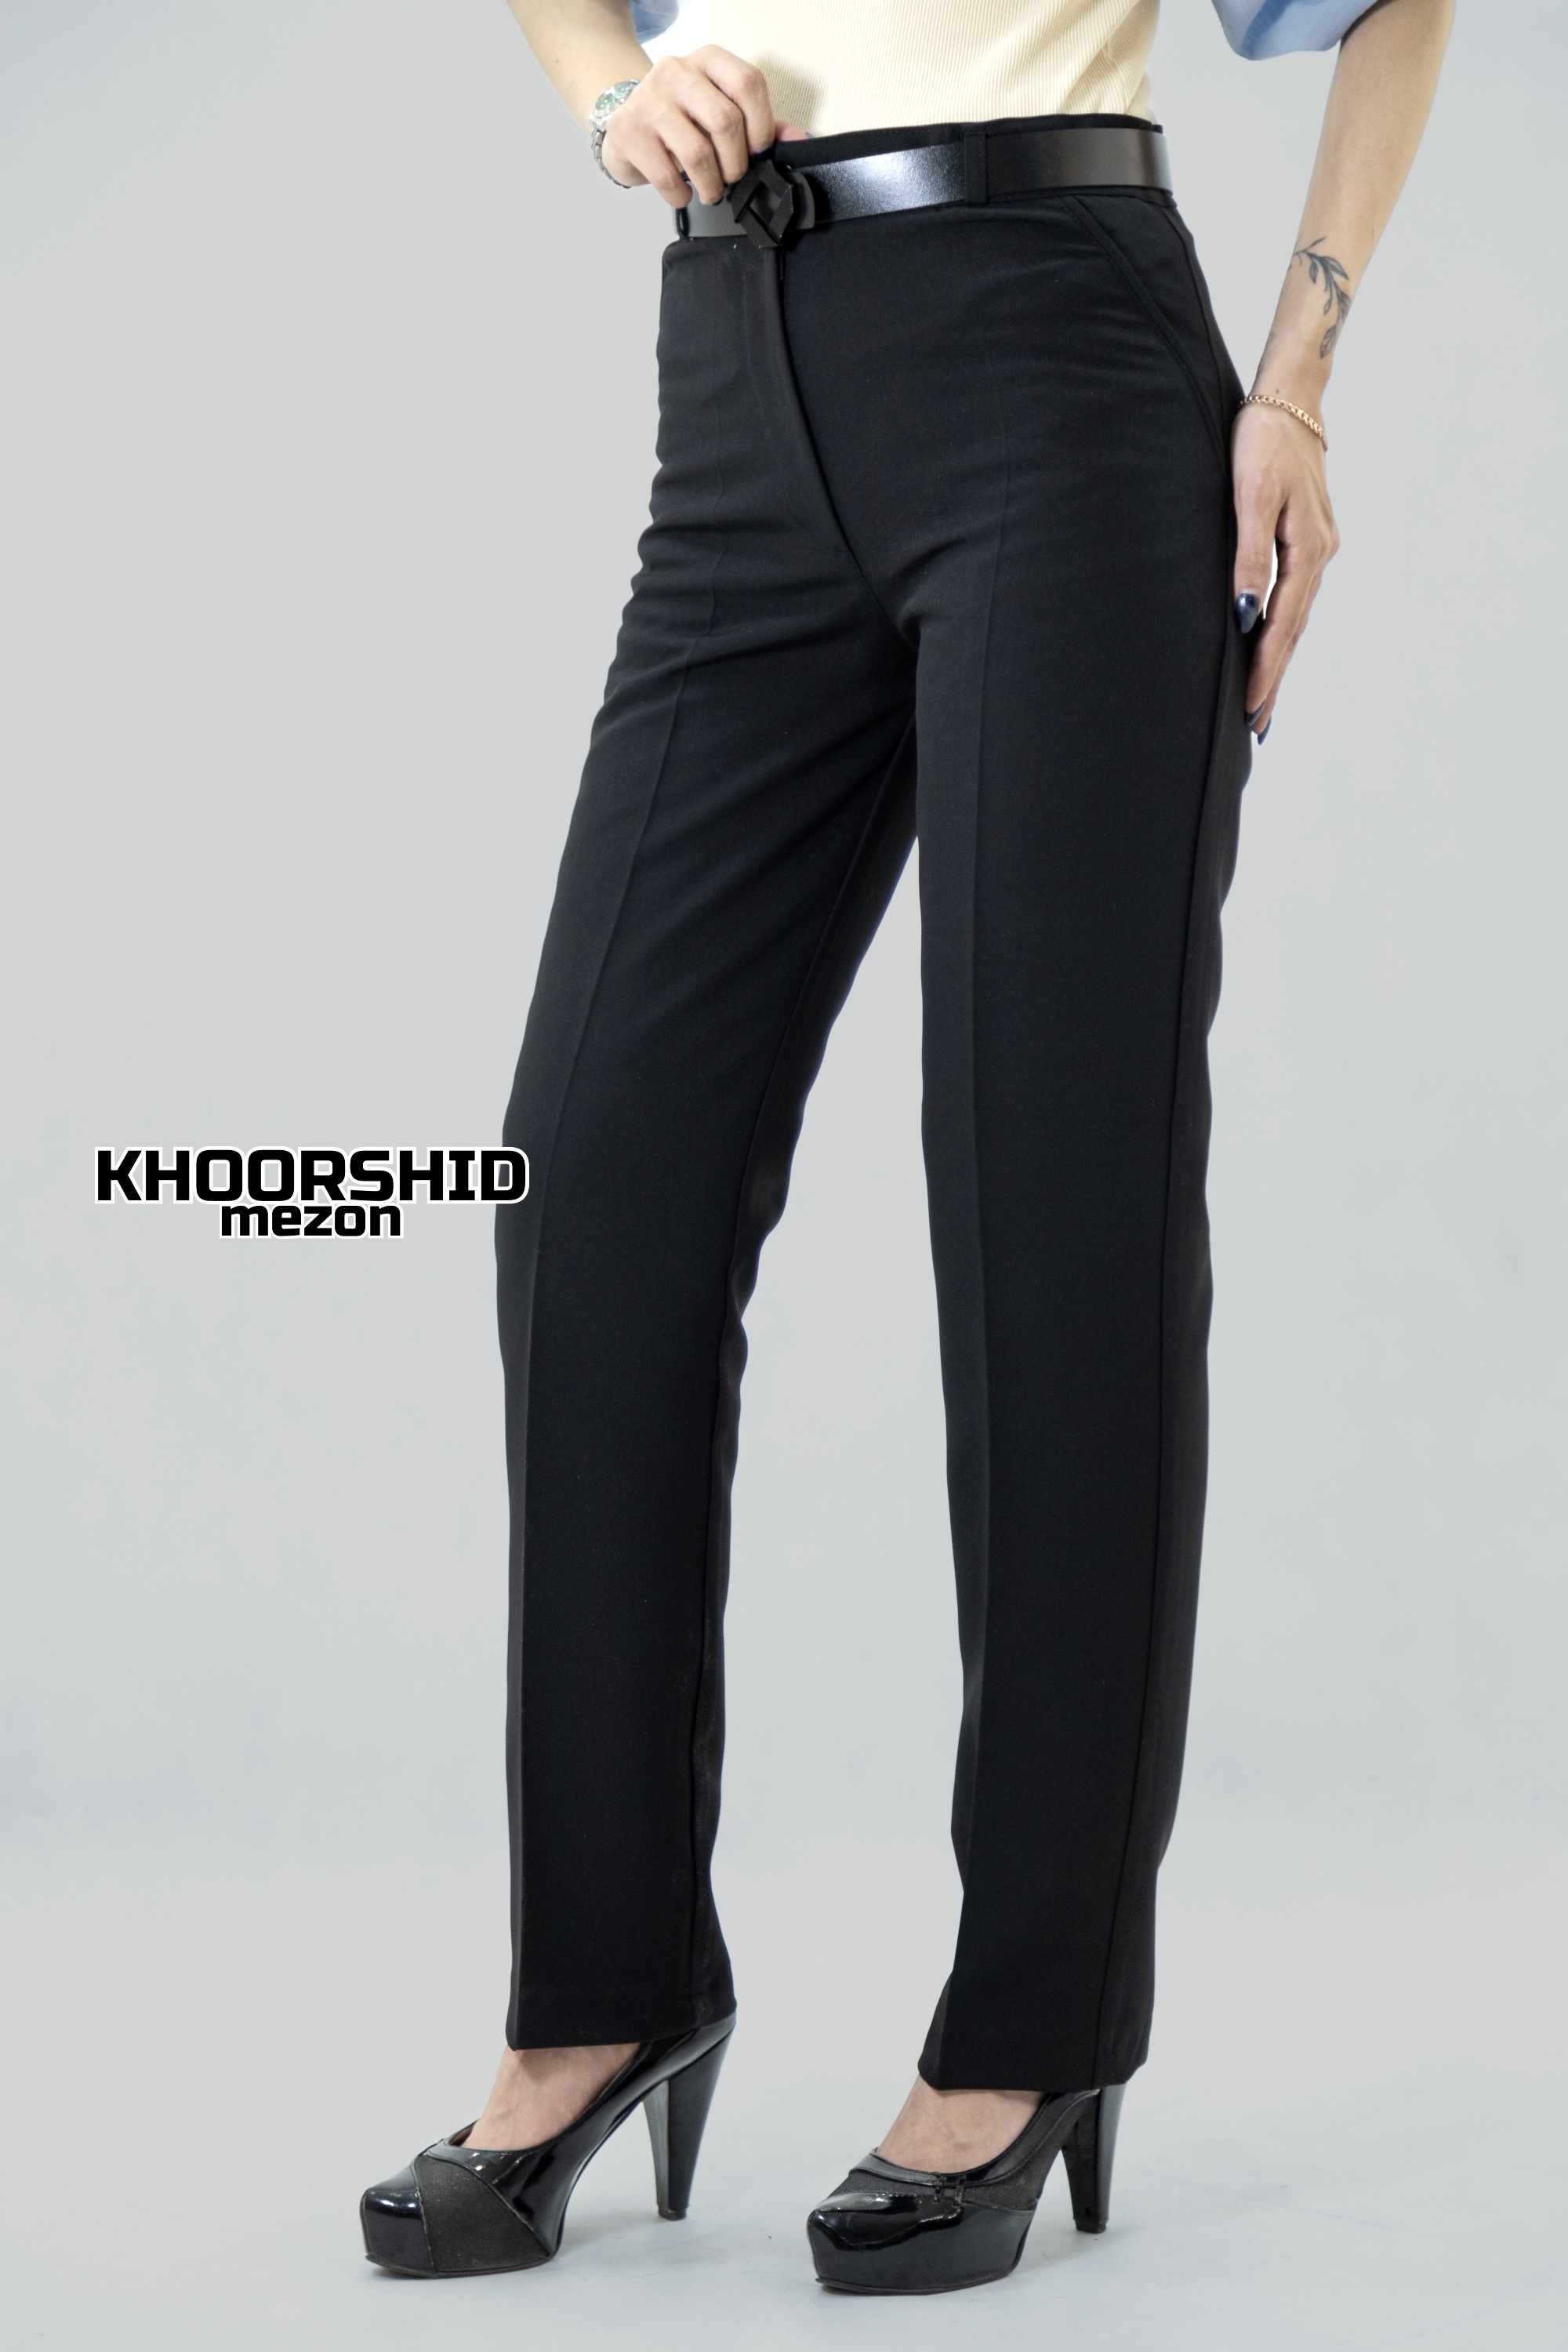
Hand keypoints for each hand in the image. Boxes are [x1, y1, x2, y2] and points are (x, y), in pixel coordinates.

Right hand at [600, 47, 781, 204]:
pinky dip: (681, 196)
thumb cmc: (681, 120)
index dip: (761, 125)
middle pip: (725, 121)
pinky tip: (682, 193)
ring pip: (697, 152)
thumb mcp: (720, 111)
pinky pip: (666, 176)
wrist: (627, 123)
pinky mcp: (628, 131)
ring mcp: (649, 99)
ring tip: (711, 191)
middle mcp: (676, 71)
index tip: (758, 151)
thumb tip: (800, 141)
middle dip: (736, 163)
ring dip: (712, 185)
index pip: (748, 83)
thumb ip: (759, 125)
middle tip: (732, 178)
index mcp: (708, 60)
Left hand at [1231, 400, 1339, 739]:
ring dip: (1279, 660)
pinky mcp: (1306, 539)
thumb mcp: (1251, 497)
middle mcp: (1319, 554)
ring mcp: (1316, 548)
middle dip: (1274, 678)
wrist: (1289, 397)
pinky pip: (1294, 597)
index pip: (1283, 625)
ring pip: (1295, 617)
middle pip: (1293, 630)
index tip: (1251, 707)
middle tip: (1257, 726)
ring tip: (1263, 700)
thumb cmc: (1262, 441)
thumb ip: (1248, 557)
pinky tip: (1270, 645)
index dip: (1266, 669)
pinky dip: (1282, 629)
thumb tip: (1243, 615)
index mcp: (1308, 550)